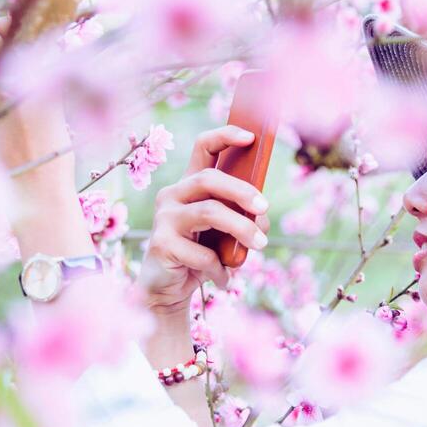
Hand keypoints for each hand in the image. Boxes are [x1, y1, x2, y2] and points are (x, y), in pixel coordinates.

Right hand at [137, 125, 271, 314]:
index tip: (251, 137)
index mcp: (188, 185)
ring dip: (241, 228)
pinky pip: (203, 252)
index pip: (203, 147)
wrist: (167, 290)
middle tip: (265, 208)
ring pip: (210, 212)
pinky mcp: (161, 244)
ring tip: (260, 245)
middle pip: (209, 178)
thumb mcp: (222, 232)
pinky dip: (221, 267)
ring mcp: (164, 218)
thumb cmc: (199, 255)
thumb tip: (260, 215)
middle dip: (243, 191)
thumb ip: (239, 217)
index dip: (226, 136)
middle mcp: (172, 195)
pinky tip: (224, 278)